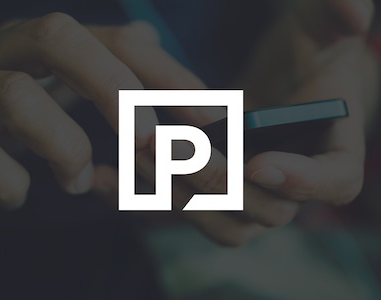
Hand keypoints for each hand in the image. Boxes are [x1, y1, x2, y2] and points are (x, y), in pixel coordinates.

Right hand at [0, 13, 198, 207]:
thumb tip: (150, 36)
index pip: (121, 42)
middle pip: (61, 37)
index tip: (211, 115)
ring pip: (15, 94)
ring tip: (78, 180)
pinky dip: (9, 179)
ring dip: (62, 144)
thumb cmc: (22, 107)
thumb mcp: (68, 82)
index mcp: (52, 43)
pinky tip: (22, 195)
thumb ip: (110, 66)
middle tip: (145, 140)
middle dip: (113, 89)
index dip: (170, 76)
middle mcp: (10, 50)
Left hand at [95, 0, 378, 245]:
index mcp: (334, 155)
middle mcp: (292, 190)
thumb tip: (355, 13)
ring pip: (219, 221)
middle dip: (218, 180)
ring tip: (137, 149)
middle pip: (264, 209)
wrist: (280, 87)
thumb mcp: (323, 32)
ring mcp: (251, 202)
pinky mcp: (214, 200)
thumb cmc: (306, 58)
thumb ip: (339, 16)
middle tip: (172, 144)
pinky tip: (103, 175)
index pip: (335, 181)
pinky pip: (182, 212)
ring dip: (177, 193)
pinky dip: (142, 199)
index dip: (302, 180)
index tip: (260, 161)